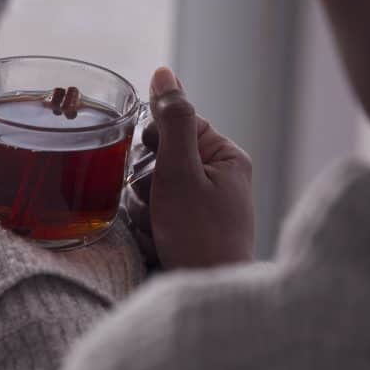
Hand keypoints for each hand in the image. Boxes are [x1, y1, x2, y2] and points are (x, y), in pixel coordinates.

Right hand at [140, 67, 253, 268]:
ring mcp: (202, 207)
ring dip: (144, 210)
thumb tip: (164, 73)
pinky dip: (148, 229)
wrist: (205, 295)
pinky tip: (159, 244)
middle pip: (158, 157)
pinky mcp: (187, 231)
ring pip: (150, 189)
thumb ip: (171, 120)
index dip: (155, 145)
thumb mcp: (180, 171)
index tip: (156, 169)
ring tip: (160, 230)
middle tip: (159, 206)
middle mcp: (218, 178)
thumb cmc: (199, 237)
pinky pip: (152, 216)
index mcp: (226, 157)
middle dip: (146, 184)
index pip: (175, 124)